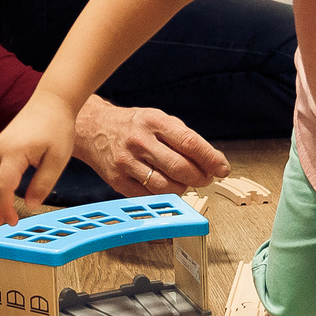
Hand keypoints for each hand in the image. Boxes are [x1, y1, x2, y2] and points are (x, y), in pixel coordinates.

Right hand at [0, 90, 81, 226]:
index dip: (4, 207)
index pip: (2, 186)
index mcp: (14, 152)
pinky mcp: (0, 145)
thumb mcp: (58, 159)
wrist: (52, 102)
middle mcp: (0, 149)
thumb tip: (30, 204)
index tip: (12, 222)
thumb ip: (43, 183)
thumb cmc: (57, 127)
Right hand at [75, 95, 225, 200]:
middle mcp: (139, 141)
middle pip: (179, 167)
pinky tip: (167, 188)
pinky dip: (163, 196)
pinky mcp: (117, 180)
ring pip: (165, 186)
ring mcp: (126, 162)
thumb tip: (211, 161)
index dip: (210, 159)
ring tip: (185, 182)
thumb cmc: (132, 125)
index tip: (222, 168)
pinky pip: (148, 196)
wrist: (93, 129)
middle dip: (200, 177)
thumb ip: (183, 137)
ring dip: (183, 188)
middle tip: (206, 178)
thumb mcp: (158, 119)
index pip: (190, 142)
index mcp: (153, 121)